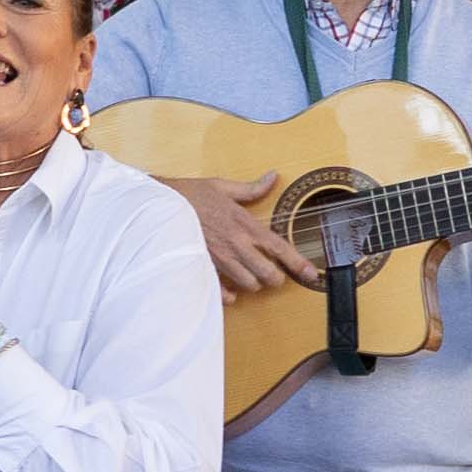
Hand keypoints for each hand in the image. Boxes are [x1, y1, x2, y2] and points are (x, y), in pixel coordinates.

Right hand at [174, 170, 330, 296]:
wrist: (161, 207)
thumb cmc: (190, 195)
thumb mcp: (222, 186)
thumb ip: (251, 188)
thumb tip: (272, 177)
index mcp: (246, 225)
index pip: (280, 248)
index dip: (298, 263)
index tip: (311, 273)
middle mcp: (237, 245)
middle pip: (268, 274)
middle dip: (275, 278)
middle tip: (273, 274)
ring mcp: (221, 260)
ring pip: (249, 285)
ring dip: (252, 284)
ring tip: (249, 277)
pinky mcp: (205, 269)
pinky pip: (223, 292)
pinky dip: (228, 294)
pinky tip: (228, 289)